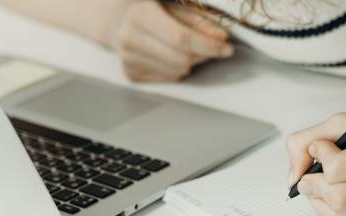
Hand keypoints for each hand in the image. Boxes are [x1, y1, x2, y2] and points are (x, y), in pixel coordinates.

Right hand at [109, 1, 233, 81]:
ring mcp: (128, 60)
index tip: (226, 46)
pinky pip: (169, 79)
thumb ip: (198, 21)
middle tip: (214, 48)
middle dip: (204, 55)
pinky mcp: (132, 75)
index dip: (208, 44)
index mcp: (140, 14)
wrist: (119, 21)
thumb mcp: (174, 6)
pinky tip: (172, 56)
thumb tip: (220, 37)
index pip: (181, 38)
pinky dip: (179, 69)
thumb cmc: (151, 10)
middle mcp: (129, 38)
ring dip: (192, 62)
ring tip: (187, 48)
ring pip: (177, 71)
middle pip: (181, 58)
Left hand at [285, 105, 345, 215]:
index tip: (320, 148)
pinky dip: (337, 210)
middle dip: (313, 185)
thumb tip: (293, 172)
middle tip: (311, 172)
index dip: (319, 158)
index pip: (338, 170)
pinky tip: (345, 192)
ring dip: (319, 201)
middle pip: (337, 200)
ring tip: (322, 183)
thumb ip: (313, 137)